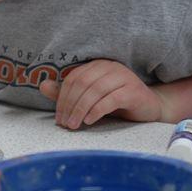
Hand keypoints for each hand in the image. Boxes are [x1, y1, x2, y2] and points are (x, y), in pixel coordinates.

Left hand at [39, 60, 162, 128]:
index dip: (62, 97)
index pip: (74, 78)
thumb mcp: (89, 98)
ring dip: (81, 109)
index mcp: (97, 65)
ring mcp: (124, 77)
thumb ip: (68, 92)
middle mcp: (110, 67)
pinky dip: (97, 110)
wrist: (148, 107)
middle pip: (82, 83)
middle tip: (65, 123)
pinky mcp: (134, 91)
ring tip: (74, 125)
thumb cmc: (116, 102)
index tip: (58, 116)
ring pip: (95, 91)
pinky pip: (111, 99)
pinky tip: (90, 121)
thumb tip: (42, 86)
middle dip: (70, 104)